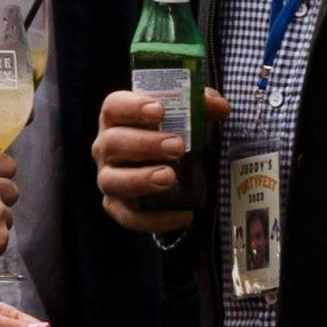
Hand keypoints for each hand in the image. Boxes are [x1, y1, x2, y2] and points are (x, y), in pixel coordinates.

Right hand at [93, 80, 218, 232]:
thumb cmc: (168, 133)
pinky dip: (154, 220)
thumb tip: (220, 107)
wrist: (166, 165)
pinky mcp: (117, 206)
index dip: (132, 107)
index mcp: (116, 119)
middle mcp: (105, 148)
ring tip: (170, 178)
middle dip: (144, 144)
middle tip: (177, 147)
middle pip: (112, 143)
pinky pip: (129, 217)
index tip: (159, 110)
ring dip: (141, 179)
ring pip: (112, 181)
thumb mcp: (184, 116)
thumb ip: (200, 106)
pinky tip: (183, 216)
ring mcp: (109, 178)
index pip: (113, 107)